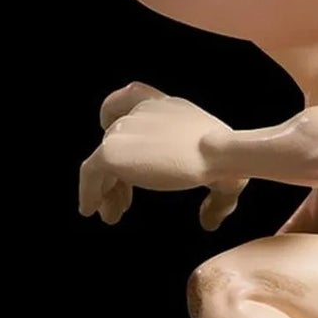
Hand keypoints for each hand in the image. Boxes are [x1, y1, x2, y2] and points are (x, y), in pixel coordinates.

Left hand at [79, 83, 247, 227]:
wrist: (219, 151)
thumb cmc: (228, 158)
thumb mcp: (224, 177)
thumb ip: (214, 201)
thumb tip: (209, 223)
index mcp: (167, 108)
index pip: (131, 94)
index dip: (113, 110)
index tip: (106, 125)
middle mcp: (142, 112)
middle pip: (115, 140)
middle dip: (116, 174)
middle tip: (121, 204)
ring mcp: (124, 129)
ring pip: (101, 160)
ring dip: (105, 189)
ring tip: (111, 215)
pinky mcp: (111, 151)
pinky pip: (90, 174)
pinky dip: (88, 193)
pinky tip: (91, 210)